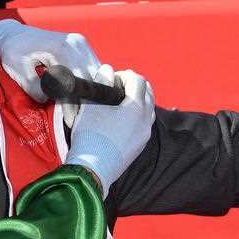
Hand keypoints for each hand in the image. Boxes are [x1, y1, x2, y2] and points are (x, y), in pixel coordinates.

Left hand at [0, 19, 100, 124]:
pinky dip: (87, 83)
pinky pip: (91, 68)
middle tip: (74, 120)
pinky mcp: (81, 47)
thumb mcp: (17, 70)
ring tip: (78, 112)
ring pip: (94, 74)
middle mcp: (76, 44)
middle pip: (89, 79)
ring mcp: (81, 44)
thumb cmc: (13, 51)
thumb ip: (33, 87)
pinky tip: (79, 97)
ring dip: (88, 93)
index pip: (74, 82)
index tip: (69, 120)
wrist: (14, 34)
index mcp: (60, 48)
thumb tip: (48, 99)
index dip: (72, 104)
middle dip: (83, 102)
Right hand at [65, 65, 154, 197]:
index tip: (111, 78)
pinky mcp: (140, 145)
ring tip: (117, 103)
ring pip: (148, 109)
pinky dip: (136, 115)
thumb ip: (101, 82)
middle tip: (116, 87)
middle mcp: (146, 120)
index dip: (124, 75)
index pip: (138, 80)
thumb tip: (108, 70)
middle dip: (134, 86)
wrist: (93, 168)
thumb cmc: (90, 135)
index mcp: (137, 107)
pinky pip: (144, 124)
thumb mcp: (91, 104)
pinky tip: (119, 120)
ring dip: (136, 101)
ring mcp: (145, 134)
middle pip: (148, 93)